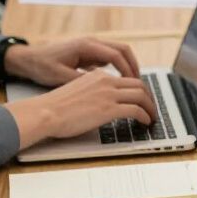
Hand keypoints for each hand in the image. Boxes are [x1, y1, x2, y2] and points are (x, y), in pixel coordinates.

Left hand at [3, 36, 139, 85]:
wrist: (27, 59)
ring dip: (127, 66)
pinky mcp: (89, 51)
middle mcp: (91, 42)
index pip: (116, 55)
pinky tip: (118, 81)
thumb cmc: (41, 66)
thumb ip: (83, 81)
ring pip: (118, 52)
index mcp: (86, 45)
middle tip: (139, 83)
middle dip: (133, 66)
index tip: (133, 84)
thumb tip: (102, 89)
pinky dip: (118, 67)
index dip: (127, 70)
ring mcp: (91, 45)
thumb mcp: (60, 77)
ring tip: (132, 83)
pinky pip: (110, 57)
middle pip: (123, 49)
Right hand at [8, 68, 157, 146]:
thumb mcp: (77, 91)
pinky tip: (145, 121)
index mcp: (98, 76)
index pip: (127, 79)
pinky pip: (136, 110)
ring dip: (150, 107)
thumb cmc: (55, 107)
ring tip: (152, 116)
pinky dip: (145, 115)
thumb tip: (102, 101)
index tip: (142, 98)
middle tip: (151, 107)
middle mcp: (106, 81)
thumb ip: (93, 92)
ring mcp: (108, 94)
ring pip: (141, 96)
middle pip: (139, 85)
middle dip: (149, 97)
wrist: (45, 113)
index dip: (139, 89)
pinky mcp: (109, 109)